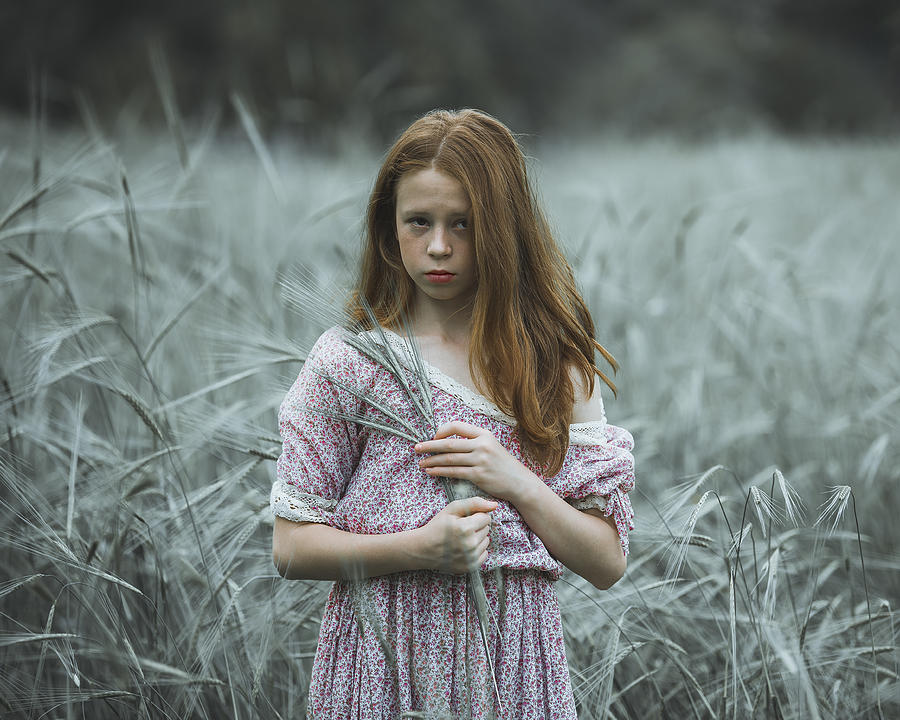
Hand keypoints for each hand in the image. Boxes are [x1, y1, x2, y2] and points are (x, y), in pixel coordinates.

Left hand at [415, 421, 538, 503]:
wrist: (518, 481)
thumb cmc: (501, 464)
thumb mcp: (490, 445)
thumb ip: (473, 441)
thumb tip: (448, 440)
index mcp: (483, 434)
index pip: (456, 426)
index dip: (441, 431)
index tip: (432, 437)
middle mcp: (481, 445)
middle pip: (449, 443)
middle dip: (429, 446)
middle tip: (416, 448)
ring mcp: (480, 460)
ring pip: (449, 459)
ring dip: (432, 461)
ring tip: (421, 463)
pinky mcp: (478, 475)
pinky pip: (454, 472)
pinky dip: (440, 471)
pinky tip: (431, 471)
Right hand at [419, 496, 497, 573]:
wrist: (423, 549)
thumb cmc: (437, 526)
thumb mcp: (452, 509)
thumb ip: (474, 503)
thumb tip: (495, 505)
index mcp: (465, 528)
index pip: (486, 518)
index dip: (476, 516)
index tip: (464, 519)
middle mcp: (470, 544)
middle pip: (487, 529)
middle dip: (476, 527)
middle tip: (461, 529)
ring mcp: (471, 558)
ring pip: (486, 541)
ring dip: (477, 538)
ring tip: (462, 539)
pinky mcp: (471, 567)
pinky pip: (484, 554)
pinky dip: (477, 550)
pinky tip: (464, 548)